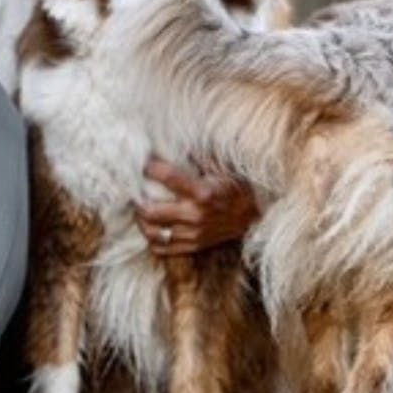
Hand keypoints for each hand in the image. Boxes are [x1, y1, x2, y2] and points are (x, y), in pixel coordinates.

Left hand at [135, 157, 259, 256]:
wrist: (256, 215)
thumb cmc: (236, 186)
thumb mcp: (221, 166)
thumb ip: (197, 157)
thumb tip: (173, 144)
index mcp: (202, 192)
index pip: (166, 177)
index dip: (150, 167)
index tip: (144, 162)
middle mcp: (195, 215)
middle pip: (150, 211)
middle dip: (138, 198)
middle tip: (136, 190)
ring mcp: (193, 234)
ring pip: (152, 232)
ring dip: (141, 220)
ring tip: (142, 209)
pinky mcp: (194, 246)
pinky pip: (162, 249)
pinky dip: (152, 239)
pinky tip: (152, 227)